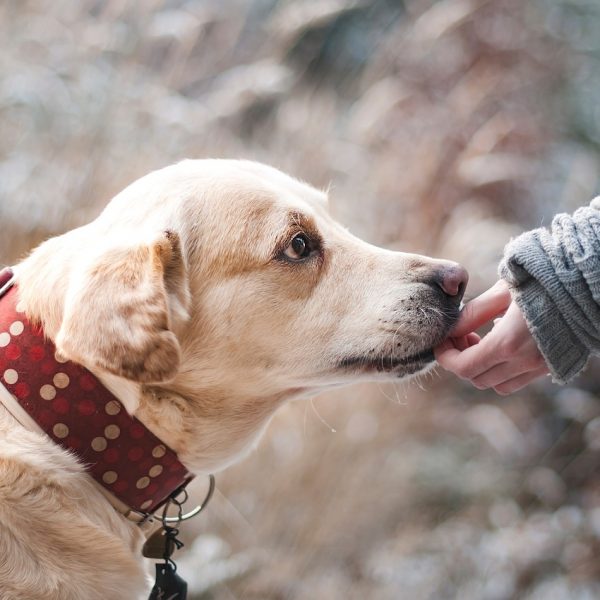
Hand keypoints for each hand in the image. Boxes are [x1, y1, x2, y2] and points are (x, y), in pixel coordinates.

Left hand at [435, 280, 548, 394]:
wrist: (587, 284)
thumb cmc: (542, 280)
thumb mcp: (502, 291)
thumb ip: (473, 313)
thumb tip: (451, 329)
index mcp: (508, 343)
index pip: (464, 367)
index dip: (445, 357)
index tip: (441, 341)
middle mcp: (524, 362)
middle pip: (476, 378)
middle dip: (461, 360)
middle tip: (461, 336)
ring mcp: (540, 367)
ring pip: (497, 384)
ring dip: (481, 368)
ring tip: (481, 340)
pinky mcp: (551, 366)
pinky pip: (518, 380)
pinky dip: (502, 370)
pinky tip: (503, 343)